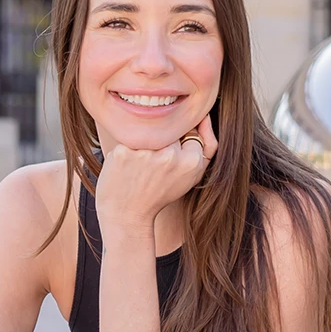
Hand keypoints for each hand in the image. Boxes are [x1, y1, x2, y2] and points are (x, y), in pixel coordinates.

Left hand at [95, 114, 217, 235]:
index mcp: (190, 162)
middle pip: (168, 129)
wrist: (127, 216)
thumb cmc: (159, 193)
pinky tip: (126, 166)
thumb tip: (203, 115)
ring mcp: (146, 153)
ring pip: (148, 131)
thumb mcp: (191, 176)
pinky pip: (128, 136)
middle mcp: (170, 156)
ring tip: (139, 165)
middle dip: (160, 142)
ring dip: (143, 143)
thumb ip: (206, 147)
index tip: (168, 161)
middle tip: (151, 166)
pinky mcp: (123, 152)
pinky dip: (126, 148)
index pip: (189, 131)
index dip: (178, 144)